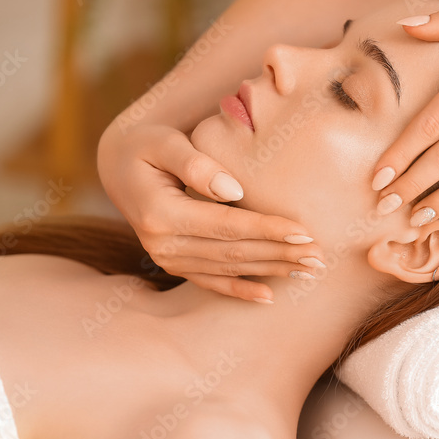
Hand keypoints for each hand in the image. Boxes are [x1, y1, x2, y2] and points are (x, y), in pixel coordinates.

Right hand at [97, 121, 324, 302]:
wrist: (118, 166)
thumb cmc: (148, 146)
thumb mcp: (164, 143)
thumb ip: (196, 163)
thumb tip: (234, 191)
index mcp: (162, 214)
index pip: (226, 226)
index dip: (267, 229)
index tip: (303, 231)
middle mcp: (163, 244)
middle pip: (233, 252)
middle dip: (280, 254)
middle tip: (320, 256)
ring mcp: (167, 259)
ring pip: (228, 268)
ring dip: (271, 270)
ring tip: (309, 269)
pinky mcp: (173, 264)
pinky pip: (211, 282)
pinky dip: (241, 289)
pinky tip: (270, 295)